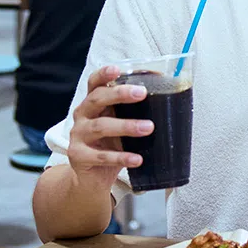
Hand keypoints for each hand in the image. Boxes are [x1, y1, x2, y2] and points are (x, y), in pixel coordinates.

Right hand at [67, 65, 153, 188]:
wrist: (90, 177)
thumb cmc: (110, 144)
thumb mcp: (121, 124)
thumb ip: (135, 111)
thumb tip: (169, 95)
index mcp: (93, 103)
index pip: (95, 83)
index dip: (104, 74)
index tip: (118, 69)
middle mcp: (82, 115)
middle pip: (97, 99)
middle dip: (119, 94)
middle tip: (142, 93)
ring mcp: (78, 136)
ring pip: (101, 127)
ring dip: (127, 126)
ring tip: (148, 128)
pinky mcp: (79, 156)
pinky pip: (102, 156)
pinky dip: (121, 157)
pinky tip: (137, 158)